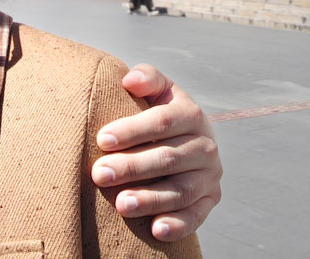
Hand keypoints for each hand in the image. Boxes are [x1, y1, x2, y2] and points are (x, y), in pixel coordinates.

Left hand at [91, 64, 221, 240]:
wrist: (186, 142)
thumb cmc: (159, 114)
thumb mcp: (157, 92)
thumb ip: (147, 78)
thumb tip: (129, 80)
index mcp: (191, 114)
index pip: (162, 122)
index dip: (132, 130)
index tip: (102, 139)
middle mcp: (205, 145)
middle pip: (168, 157)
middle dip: (132, 167)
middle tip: (99, 174)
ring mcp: (210, 176)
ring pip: (181, 190)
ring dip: (151, 199)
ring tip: (121, 204)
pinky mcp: (210, 201)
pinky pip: (197, 216)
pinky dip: (178, 225)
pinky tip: (156, 230)